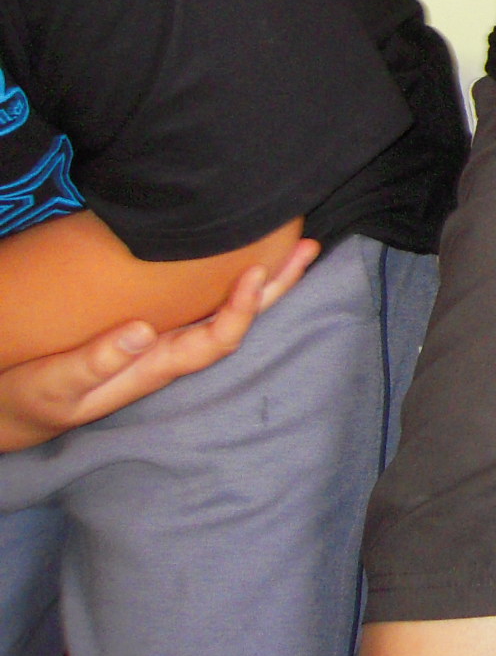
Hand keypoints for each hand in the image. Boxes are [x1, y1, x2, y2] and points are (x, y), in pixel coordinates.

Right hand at [0, 238, 316, 451]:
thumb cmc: (36, 398)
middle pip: (237, 322)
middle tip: (307, 247)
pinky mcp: (151, 330)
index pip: (215, 341)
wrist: (15, 409)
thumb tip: (141, 331)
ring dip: (264, 282)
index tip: (256, 273)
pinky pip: (202, 305)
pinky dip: (229, 282)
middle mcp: (171, 354)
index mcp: (156, 368)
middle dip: (276, 287)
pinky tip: (245, 259)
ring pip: (226, 311)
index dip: (241, 310)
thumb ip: (95, 362)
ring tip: (294, 246)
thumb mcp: (55, 386)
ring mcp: (164, 342)